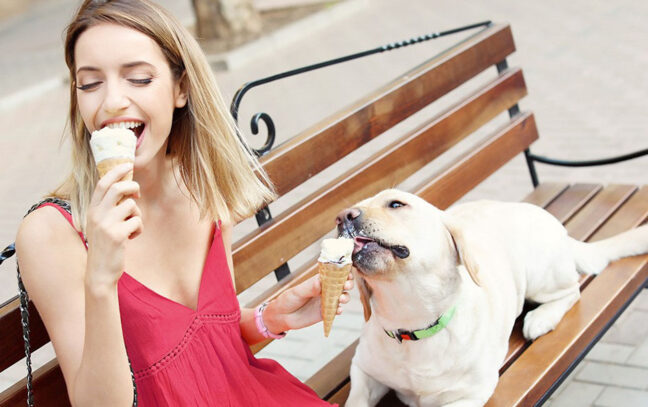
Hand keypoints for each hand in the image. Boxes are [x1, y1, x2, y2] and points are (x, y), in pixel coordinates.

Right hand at [85, 163, 141, 289]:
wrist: (99, 272)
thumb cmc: (104, 246)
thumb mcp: (100, 224)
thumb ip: (108, 208)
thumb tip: (127, 189)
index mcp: (91, 210)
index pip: (102, 184)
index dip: (116, 171)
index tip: (128, 164)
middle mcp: (96, 215)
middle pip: (118, 189)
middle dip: (132, 187)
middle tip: (137, 194)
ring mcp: (106, 225)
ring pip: (132, 206)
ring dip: (137, 215)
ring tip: (131, 227)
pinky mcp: (117, 235)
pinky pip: (137, 222)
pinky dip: (138, 229)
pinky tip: (131, 238)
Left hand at [264, 270, 354, 332]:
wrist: (282, 316)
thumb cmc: (288, 300)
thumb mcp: (298, 291)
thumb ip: (310, 287)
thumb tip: (320, 281)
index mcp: (319, 281)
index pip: (334, 274)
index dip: (343, 272)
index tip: (347, 272)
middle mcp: (325, 290)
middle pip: (341, 285)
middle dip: (347, 284)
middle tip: (346, 285)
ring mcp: (326, 301)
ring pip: (342, 297)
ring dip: (345, 297)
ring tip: (341, 299)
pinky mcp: (326, 313)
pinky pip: (336, 311)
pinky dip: (340, 310)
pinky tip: (338, 310)